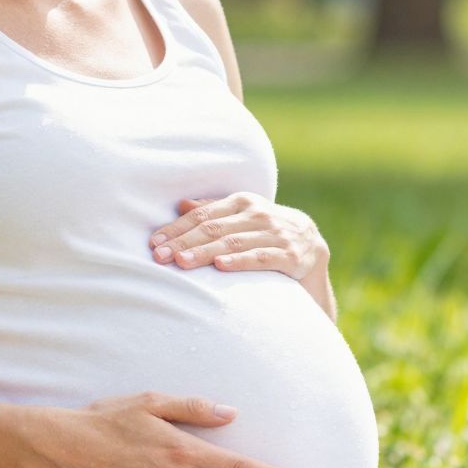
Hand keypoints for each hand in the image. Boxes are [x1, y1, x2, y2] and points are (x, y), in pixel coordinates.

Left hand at [149, 193, 327, 280]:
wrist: (313, 247)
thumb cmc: (266, 232)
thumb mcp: (242, 217)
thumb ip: (214, 211)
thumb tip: (181, 204)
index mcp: (242, 201)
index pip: (203, 215)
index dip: (177, 229)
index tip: (154, 243)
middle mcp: (258, 214)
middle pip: (214, 228)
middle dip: (184, 243)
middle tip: (160, 257)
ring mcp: (276, 234)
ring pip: (233, 243)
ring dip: (205, 253)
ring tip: (182, 262)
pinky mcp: (290, 255)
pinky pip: (261, 258)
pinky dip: (240, 261)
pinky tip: (221, 266)